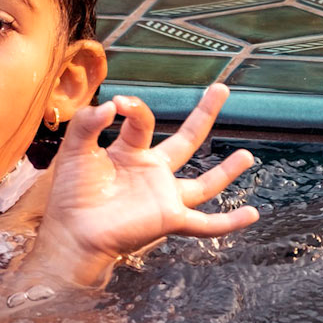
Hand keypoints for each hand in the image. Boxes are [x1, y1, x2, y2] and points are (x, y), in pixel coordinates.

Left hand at [29, 82, 257, 287]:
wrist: (72, 233)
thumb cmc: (70, 195)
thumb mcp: (75, 150)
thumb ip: (87, 123)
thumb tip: (109, 105)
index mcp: (130, 152)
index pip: (143, 120)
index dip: (134, 108)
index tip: (118, 104)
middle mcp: (152, 172)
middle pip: (186, 140)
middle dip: (204, 114)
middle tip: (221, 89)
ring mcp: (164, 196)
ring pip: (204, 183)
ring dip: (226, 171)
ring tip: (247, 155)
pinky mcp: (170, 218)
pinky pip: (206, 224)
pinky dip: (229, 222)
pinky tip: (252, 214)